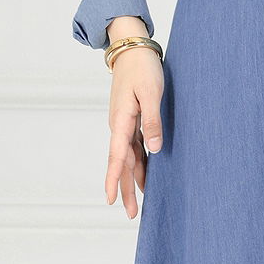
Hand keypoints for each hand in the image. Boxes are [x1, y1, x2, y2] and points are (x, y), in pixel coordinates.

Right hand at [105, 46, 163, 218]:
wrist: (132, 48)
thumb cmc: (143, 68)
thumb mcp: (152, 92)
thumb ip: (152, 120)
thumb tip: (154, 148)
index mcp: (122, 120)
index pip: (117, 156)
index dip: (114, 180)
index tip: (110, 201)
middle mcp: (120, 125)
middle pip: (122, 163)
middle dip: (125, 189)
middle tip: (132, 214)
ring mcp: (124, 122)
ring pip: (128, 157)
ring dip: (133, 178)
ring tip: (139, 202)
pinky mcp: (131, 118)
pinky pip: (133, 146)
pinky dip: (138, 162)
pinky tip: (145, 173)